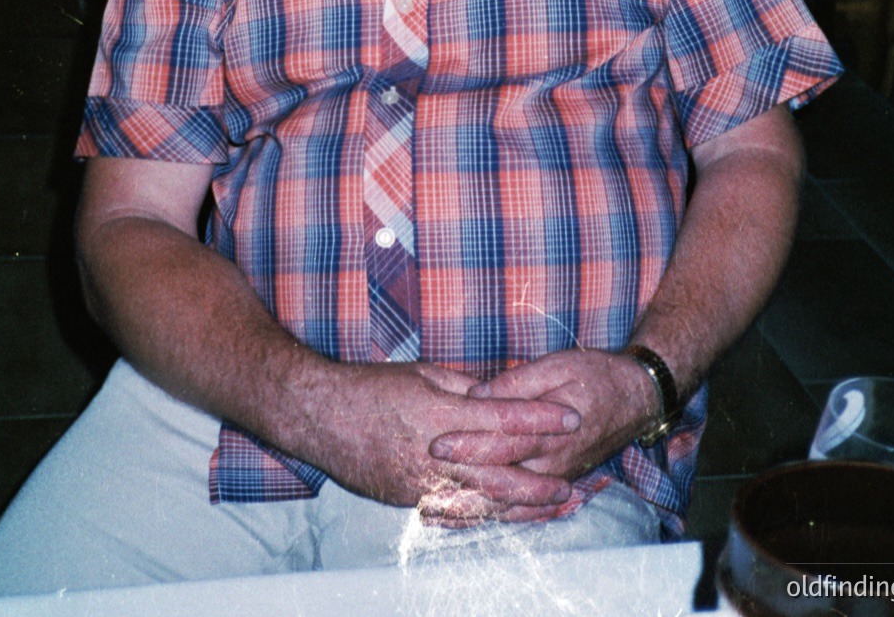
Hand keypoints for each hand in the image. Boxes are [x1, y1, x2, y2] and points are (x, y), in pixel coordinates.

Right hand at [284, 356, 580, 521]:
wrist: (320, 416)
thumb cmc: (371, 387)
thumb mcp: (424, 373)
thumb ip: (466, 387)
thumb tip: (501, 394)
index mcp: (442, 414)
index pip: (504, 417)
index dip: (541, 417)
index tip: (571, 415)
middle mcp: (436, 455)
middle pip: (502, 473)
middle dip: (542, 480)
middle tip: (574, 483)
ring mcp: (422, 485)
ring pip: (484, 503)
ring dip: (523, 509)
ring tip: (554, 508)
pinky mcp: (410, 501)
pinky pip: (457, 515)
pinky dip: (488, 519)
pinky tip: (509, 520)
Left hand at [427, 348, 655, 519]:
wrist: (635, 398)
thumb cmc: (595, 374)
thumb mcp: (557, 365)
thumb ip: (517, 383)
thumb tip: (478, 393)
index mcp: (550, 430)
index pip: (501, 442)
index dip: (468, 444)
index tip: (435, 443)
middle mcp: (552, 462)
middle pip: (499, 478)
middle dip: (459, 482)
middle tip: (422, 483)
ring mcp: (556, 476)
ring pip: (508, 501)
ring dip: (471, 508)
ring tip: (433, 511)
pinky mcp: (556, 481)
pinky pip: (523, 507)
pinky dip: (494, 516)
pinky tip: (470, 518)